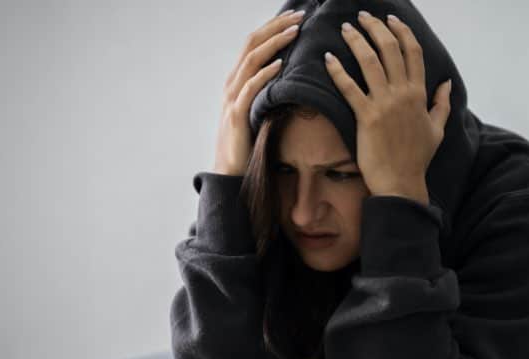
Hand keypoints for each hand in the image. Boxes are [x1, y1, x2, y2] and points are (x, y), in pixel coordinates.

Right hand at [212, 9, 304, 175]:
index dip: (273, 27)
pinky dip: (265, 73)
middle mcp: (231, 84)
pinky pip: (250, 88)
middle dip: (276, 27)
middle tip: (300, 16)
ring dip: (275, 43)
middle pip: (252, 44)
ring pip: (251, 60)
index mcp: (237, 81)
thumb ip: (267, 93)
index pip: (253, 44)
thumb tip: (289, 78)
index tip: (295, 17)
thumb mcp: (258, 112)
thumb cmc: (247, 143)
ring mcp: (232, 98)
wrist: (229, 172)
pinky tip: (280, 64)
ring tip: (294, 32)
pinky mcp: (237, 115)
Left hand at [324, 11, 451, 201]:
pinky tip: (328, 58)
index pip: (413, 52)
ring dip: (356, 41)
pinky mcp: (366, 117)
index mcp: (419, 94)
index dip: (401, 31)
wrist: (401, 182)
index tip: (390, 19)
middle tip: (362, 17)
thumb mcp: (437, 129)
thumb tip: (446, 84)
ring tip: (346, 29)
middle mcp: (403, 94)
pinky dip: (337, 71)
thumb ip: (441, 104)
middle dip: (375, 28)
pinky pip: (349, 88)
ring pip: (369, 62)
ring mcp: (384, 104)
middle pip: (389, 49)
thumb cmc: (417, 158)